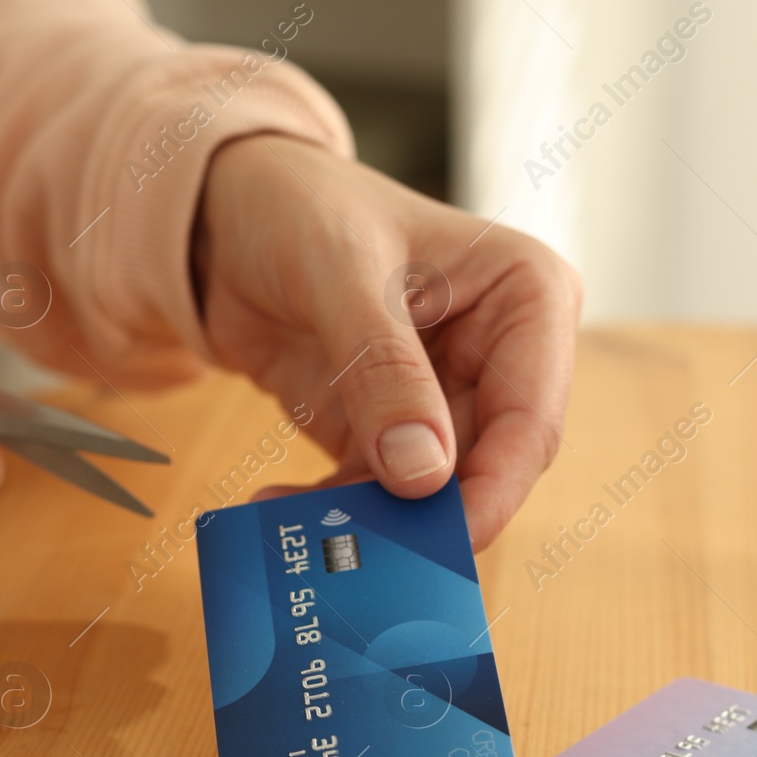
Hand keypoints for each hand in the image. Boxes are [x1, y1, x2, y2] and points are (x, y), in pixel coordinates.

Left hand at [194, 136, 580, 548]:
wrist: (226, 212)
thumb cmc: (300, 206)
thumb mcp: (341, 275)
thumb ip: (384, 372)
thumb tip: (423, 474)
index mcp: (526, 297)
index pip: (530, 418)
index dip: (491, 490)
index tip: (439, 542)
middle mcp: (500, 354)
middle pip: (480, 469)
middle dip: (416, 516)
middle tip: (352, 550)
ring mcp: (444, 397)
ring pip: (425, 492)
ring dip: (363, 520)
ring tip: (294, 530)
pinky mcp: (387, 429)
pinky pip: (372, 490)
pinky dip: (329, 508)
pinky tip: (275, 509)